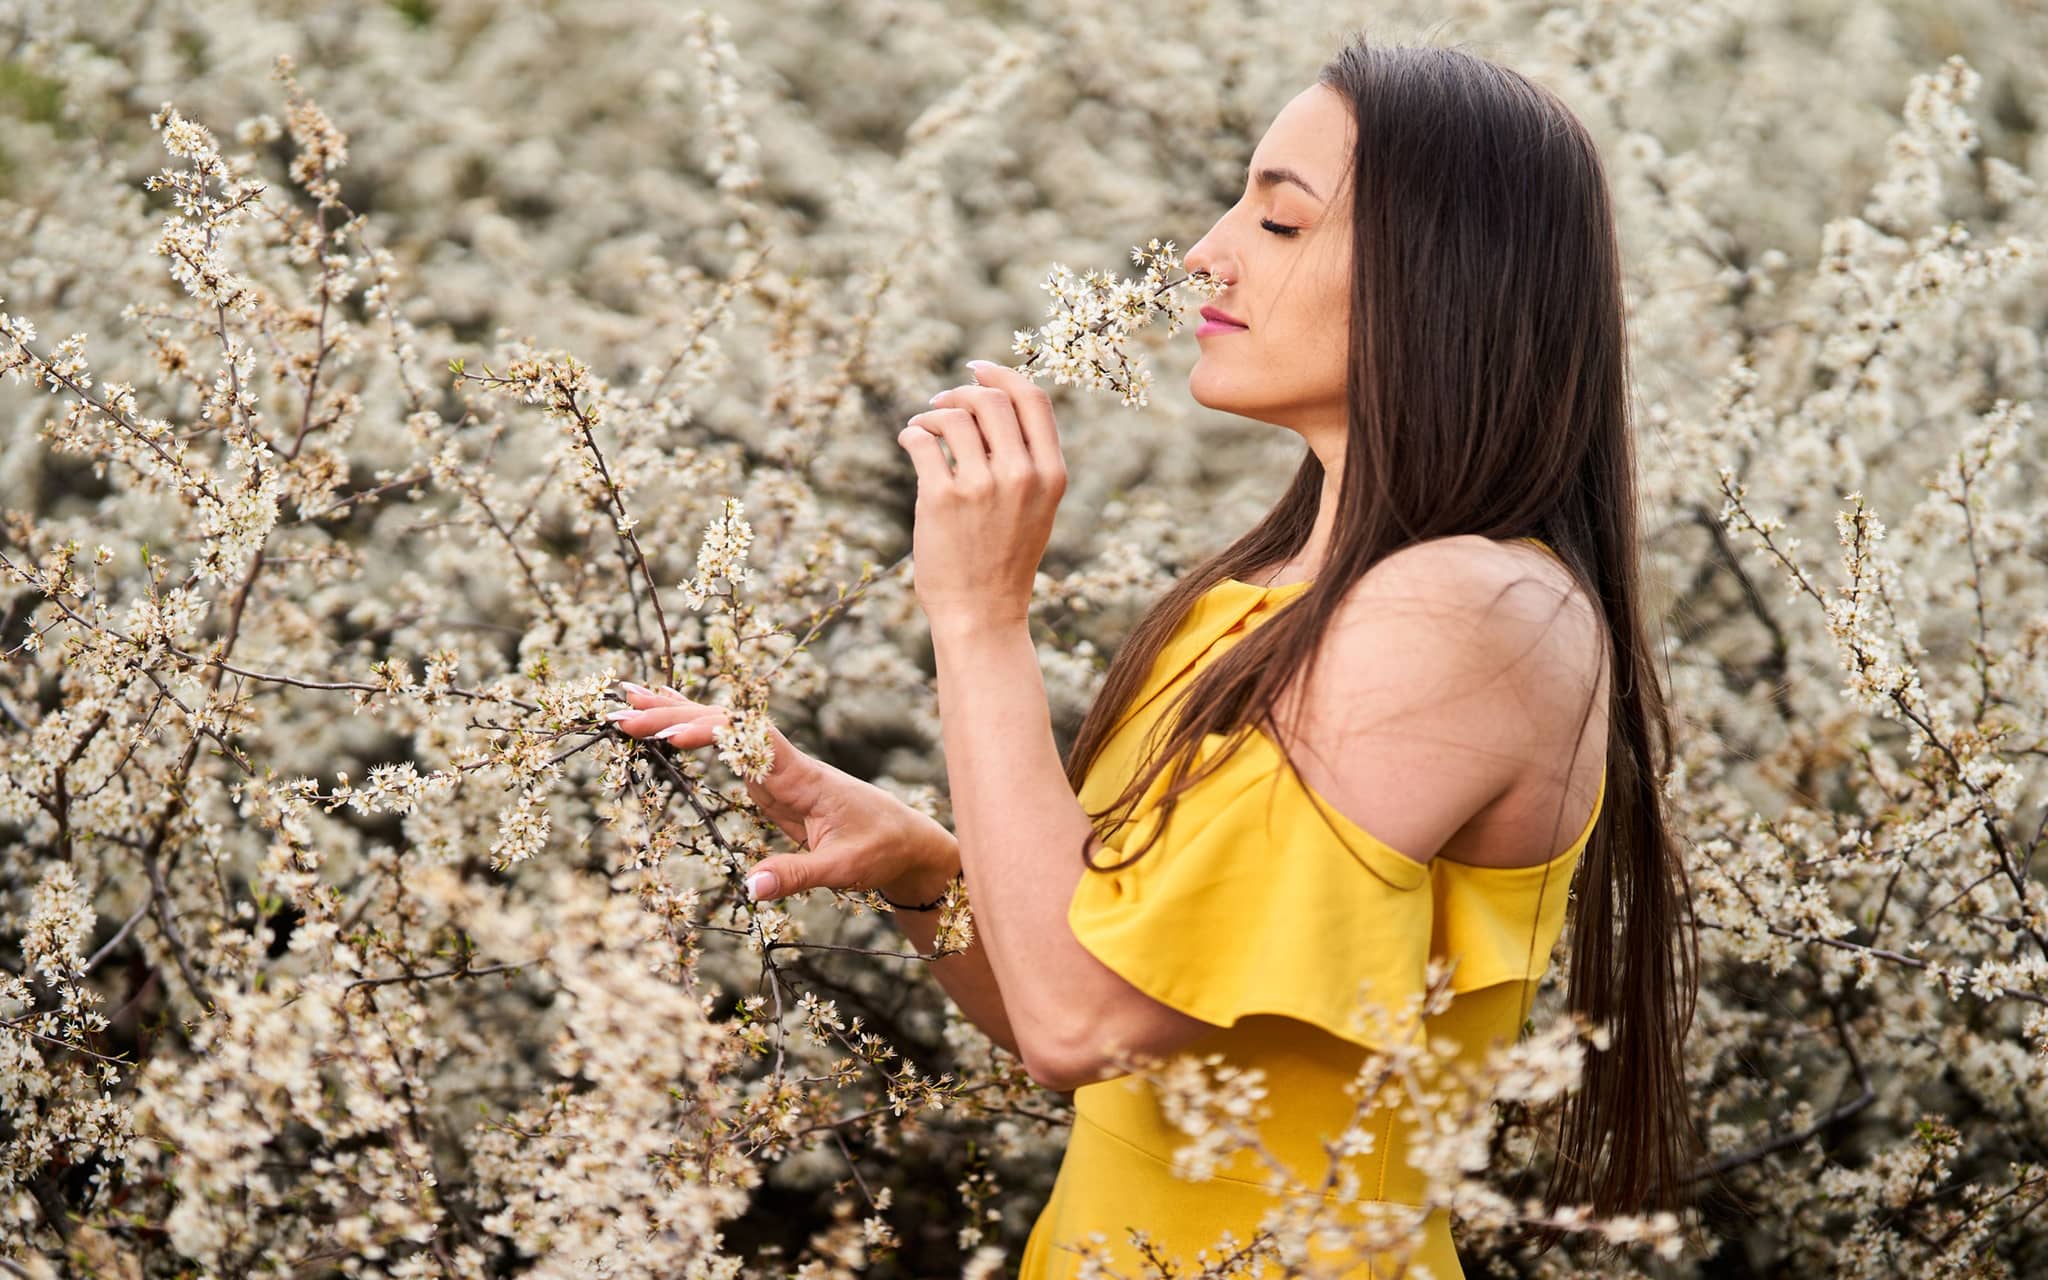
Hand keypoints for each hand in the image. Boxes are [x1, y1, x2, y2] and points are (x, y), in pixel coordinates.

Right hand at [604, 683, 959, 904]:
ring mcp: (773, 769)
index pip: (748, 739)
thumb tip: (749, 888)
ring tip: (628, 699)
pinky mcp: (768, 781)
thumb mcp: (842, 869)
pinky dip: (693, 732)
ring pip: (721, 730)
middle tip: (622, 713)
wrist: (905, 840)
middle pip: (724, 726)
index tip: (669, 736)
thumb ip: (797, 875)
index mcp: (800, 775)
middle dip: (674, 717)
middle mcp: (782, 763)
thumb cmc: (879, 849)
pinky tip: (667, 721)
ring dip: (676, 714)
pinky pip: (725, 749)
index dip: (708, 731)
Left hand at [896, 359, 1067, 632]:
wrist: (982, 613)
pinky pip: (923, 441)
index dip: (1003, 375)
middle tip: (940, 401)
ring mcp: (983, 486)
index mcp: (1051, 475)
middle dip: (961, 391)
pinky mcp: (943, 499)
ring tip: (922, 425)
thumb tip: (992, 404)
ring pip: (954, 417)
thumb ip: (1026, 461)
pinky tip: (910, 440)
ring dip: (932, 413)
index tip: (977, 367)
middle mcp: (1022, 476)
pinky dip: (912, 433)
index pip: (1034, 400)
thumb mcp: (1036, 509)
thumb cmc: (1004, 560)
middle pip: (991, 400)